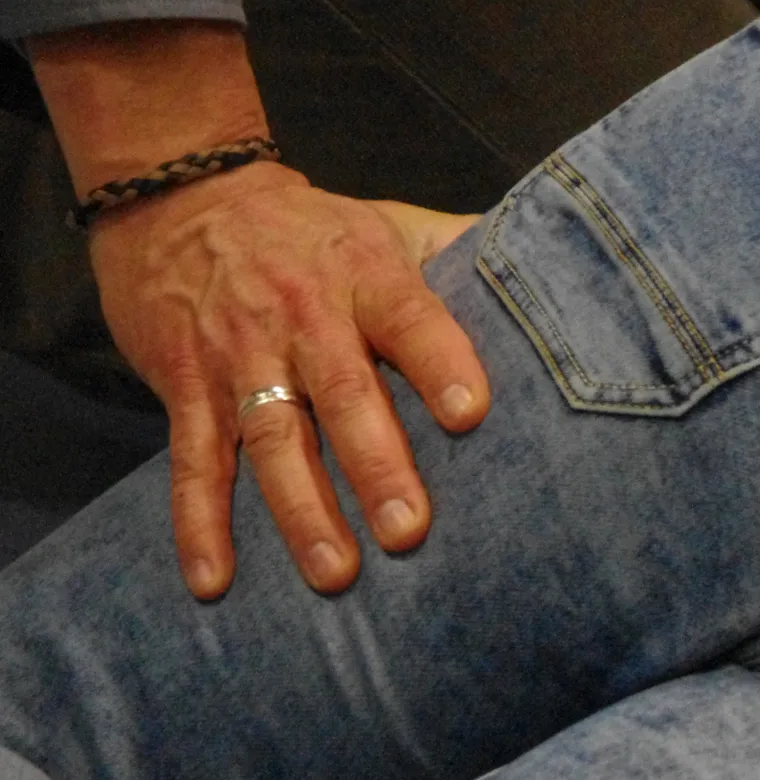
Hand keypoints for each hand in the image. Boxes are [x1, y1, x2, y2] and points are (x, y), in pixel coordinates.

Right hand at [86, 162, 488, 597]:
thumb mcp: (391, 224)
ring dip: (302, 509)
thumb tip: (561, 265)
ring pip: (273, 439)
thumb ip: (464, 253)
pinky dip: (200, 524)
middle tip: (411, 531)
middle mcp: (302, 319)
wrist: (178, 198)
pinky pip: (193, 462)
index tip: (471, 413)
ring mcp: (239, 357)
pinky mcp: (187, 388)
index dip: (440, 362)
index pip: (409, 318)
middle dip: (376, 466)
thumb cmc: (315, 231)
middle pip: (343, 395)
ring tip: (336, 572)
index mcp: (365, 277)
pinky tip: (215, 580)